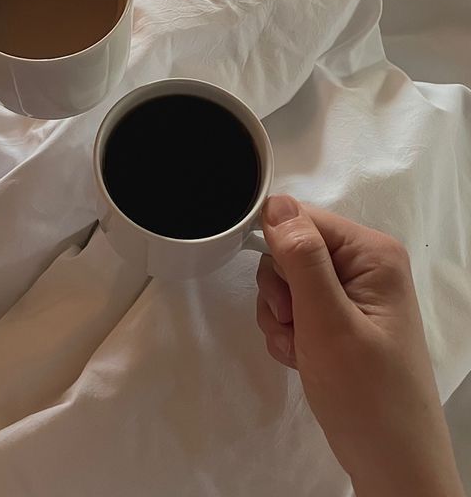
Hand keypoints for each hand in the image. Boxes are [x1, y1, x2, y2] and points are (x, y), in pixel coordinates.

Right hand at [256, 195, 463, 496]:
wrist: (388, 462)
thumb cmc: (364, 392)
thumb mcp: (328, 322)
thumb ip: (302, 259)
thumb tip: (276, 203)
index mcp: (371, 253)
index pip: (302, 219)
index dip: (279, 251)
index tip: (282, 297)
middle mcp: (362, 265)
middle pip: (290, 251)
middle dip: (280, 293)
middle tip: (295, 327)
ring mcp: (350, 293)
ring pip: (284, 282)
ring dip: (280, 317)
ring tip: (301, 350)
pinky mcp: (338, 318)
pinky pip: (292, 308)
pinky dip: (287, 333)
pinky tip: (302, 358)